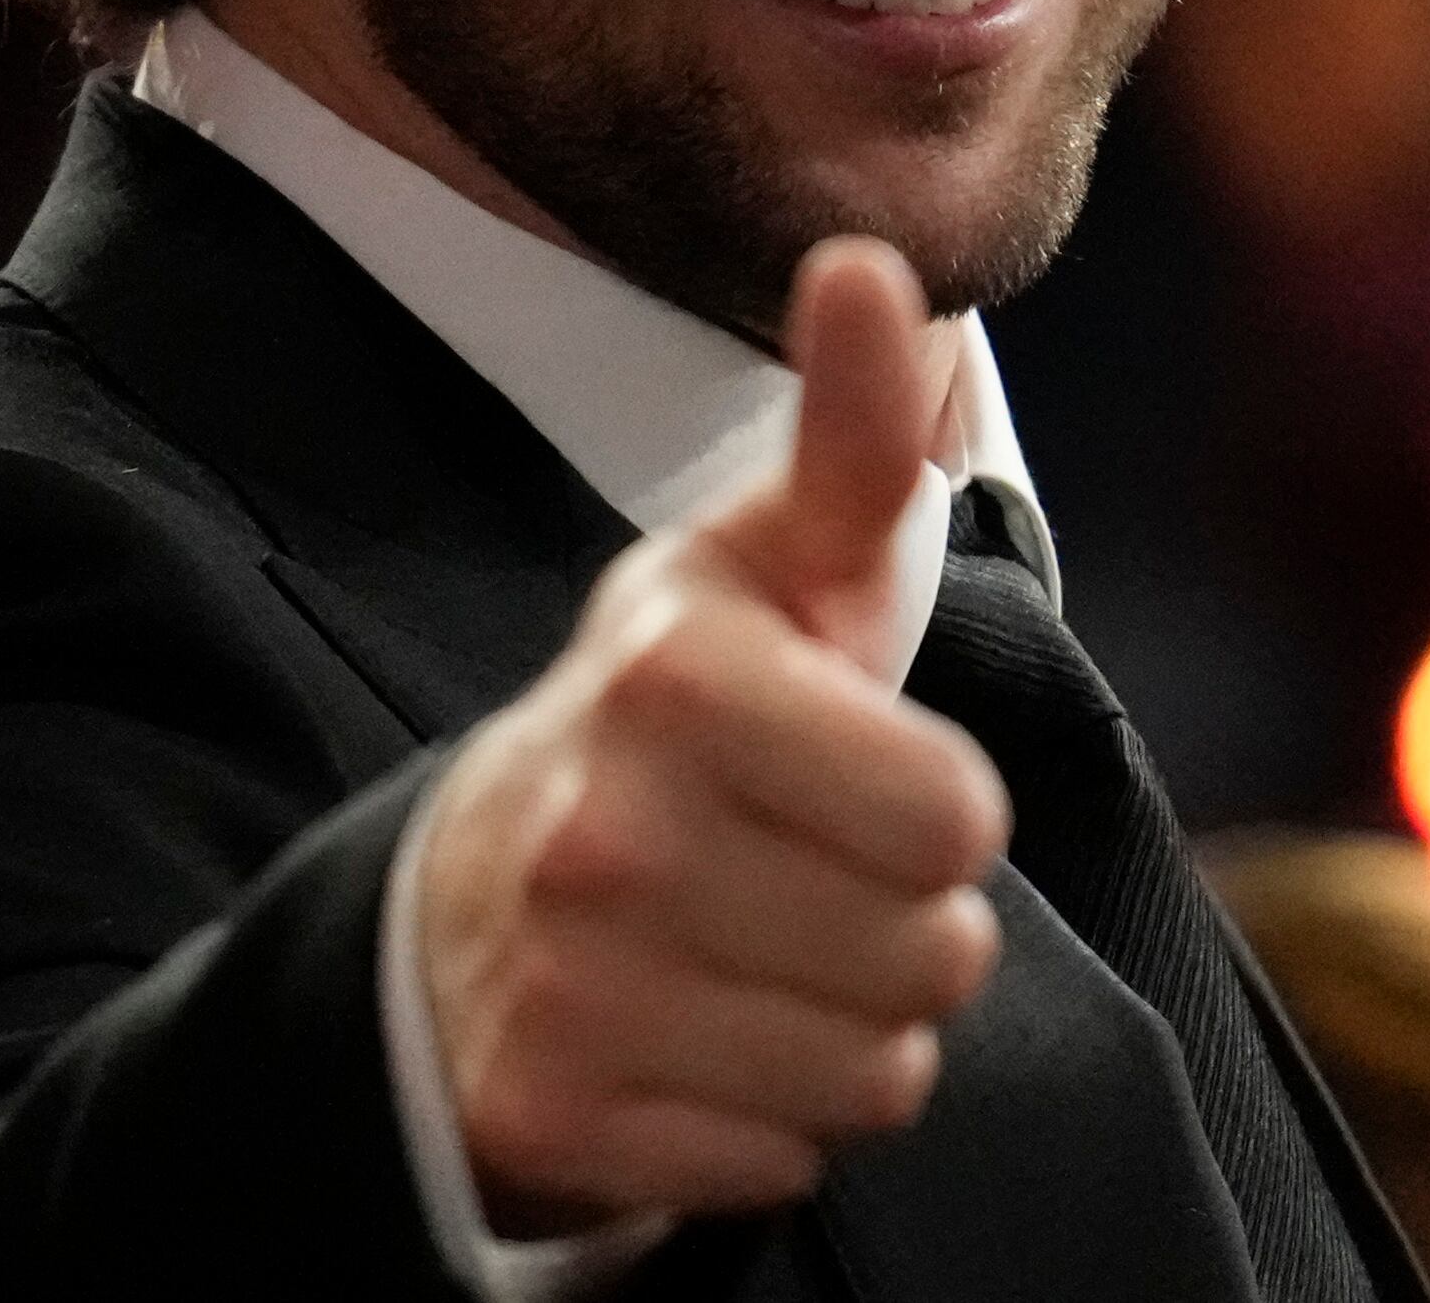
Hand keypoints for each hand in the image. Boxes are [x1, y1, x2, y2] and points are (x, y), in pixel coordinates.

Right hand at [415, 237, 1011, 1226]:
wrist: (475, 891)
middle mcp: (603, 834)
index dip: (941, 808)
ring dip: (847, 1026)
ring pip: (873, 1073)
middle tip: (810, 869)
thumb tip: (871, 267)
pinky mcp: (553, 1112)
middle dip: (903, 925)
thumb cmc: (685, 716)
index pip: (954, 820)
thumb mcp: (775, 564)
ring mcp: (568, 984)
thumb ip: (853, 432)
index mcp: (675, 677)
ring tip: (762, 948)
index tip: (862, 772)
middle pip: (934, 959)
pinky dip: (766, 1118)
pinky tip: (700, 1033)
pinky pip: (784, 1161)